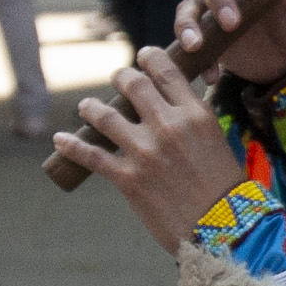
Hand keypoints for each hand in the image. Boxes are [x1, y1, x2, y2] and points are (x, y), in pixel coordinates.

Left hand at [69, 46, 248, 252]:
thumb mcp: (216, 141)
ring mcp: (145, 152)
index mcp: (195, 114)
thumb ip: (194, 120)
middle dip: (121, 77)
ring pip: (105, 116)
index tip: (142, 56)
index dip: (149, 57)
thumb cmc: (225, 187)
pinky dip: (71, 146)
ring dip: (91, 108)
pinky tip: (59, 140)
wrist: (224, 228)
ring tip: (86, 107)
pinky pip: (92, 156)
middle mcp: (168, 127)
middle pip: (132, 85)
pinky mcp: (128, 179)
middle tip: (117, 79)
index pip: (165, 71)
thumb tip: (177, 104)